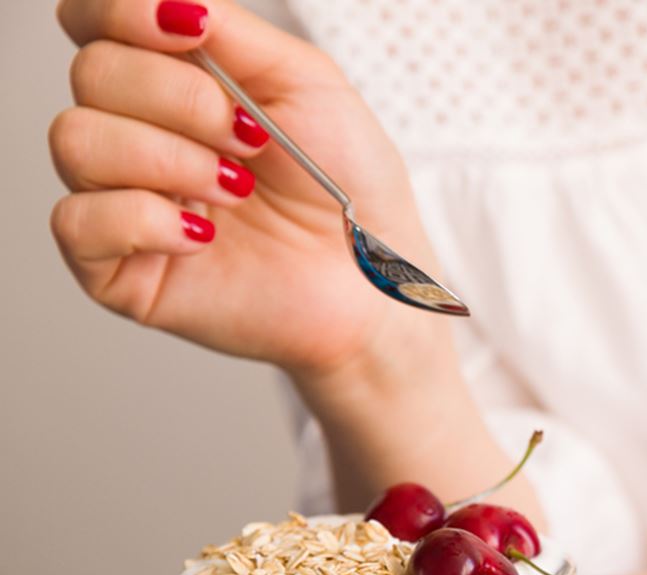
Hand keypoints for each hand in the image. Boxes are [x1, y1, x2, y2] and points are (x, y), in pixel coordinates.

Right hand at [50, 0, 446, 378]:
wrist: (374, 280)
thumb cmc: (350, 188)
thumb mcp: (307, 83)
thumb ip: (232, 30)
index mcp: (176, 81)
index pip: (95, 21)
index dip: (121, 11)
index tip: (189, 31)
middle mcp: (138, 133)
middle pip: (93, 73)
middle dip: (181, 100)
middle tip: (250, 139)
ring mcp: (122, 199)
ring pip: (77, 140)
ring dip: (169, 159)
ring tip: (236, 190)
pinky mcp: (117, 267)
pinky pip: (79, 220)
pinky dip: (146, 220)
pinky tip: (202, 235)